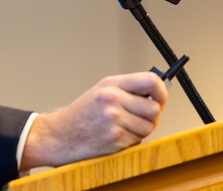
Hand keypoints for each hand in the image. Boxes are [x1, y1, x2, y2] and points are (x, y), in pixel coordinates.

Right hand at [19, 72, 166, 170]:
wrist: (61, 134)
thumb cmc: (83, 114)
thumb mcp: (101, 91)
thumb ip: (127, 90)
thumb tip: (156, 95)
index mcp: (111, 84)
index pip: (151, 81)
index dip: (161, 91)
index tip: (160, 99)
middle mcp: (113, 99)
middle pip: (154, 108)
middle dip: (150, 117)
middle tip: (138, 118)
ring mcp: (114, 119)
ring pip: (148, 126)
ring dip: (140, 130)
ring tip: (123, 127)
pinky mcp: (115, 138)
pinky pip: (138, 140)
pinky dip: (131, 141)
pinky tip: (116, 136)